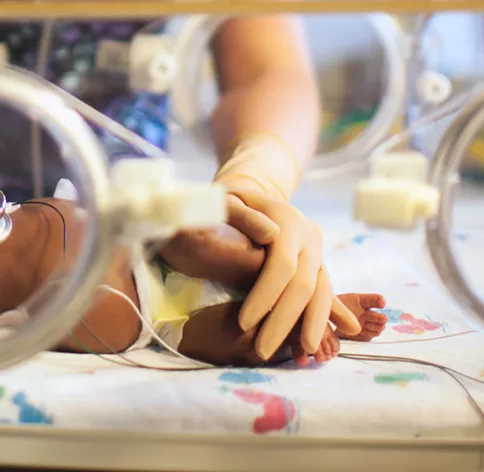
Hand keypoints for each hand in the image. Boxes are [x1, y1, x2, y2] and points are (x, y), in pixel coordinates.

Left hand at [228, 188, 361, 360]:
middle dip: (285, 320)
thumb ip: (241, 213)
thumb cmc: (228, 201)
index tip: (243, 323)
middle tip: (263, 350)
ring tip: (305, 354)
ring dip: (312, 325)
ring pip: (322, 292)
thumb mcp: (226, 198)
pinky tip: (319, 342)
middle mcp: (309, 236)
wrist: (252, 197)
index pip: (281, 264)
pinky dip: (322, 319)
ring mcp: (317, 252)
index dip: (265, 295)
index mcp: (288, 219)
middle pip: (304, 284)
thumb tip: (271, 235)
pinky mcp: (318, 266)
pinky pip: (325, 295)